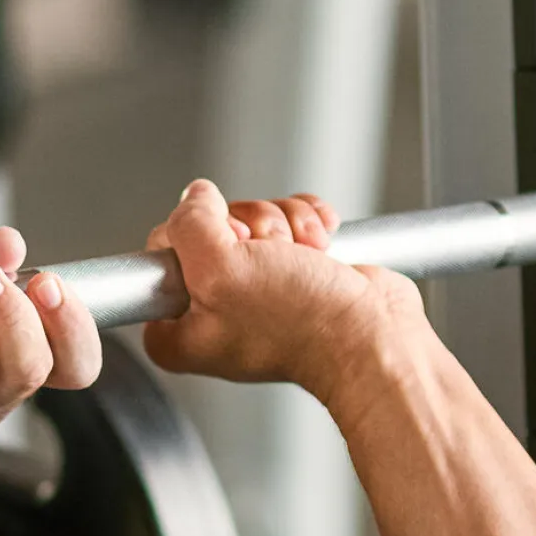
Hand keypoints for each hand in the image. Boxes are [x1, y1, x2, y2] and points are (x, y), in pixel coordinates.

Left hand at [138, 180, 419, 393]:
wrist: (372, 338)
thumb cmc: (300, 324)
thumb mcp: (219, 269)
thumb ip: (189, 224)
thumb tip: (195, 196)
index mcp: (178, 330)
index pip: (163, 249)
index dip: (198, 235)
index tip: (230, 250)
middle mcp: (213, 312)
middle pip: (212, 228)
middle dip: (253, 226)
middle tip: (273, 252)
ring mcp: (257, 291)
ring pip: (255, 221)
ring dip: (287, 225)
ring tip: (308, 254)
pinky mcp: (295, 272)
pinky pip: (290, 222)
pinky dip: (309, 223)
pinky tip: (325, 244)